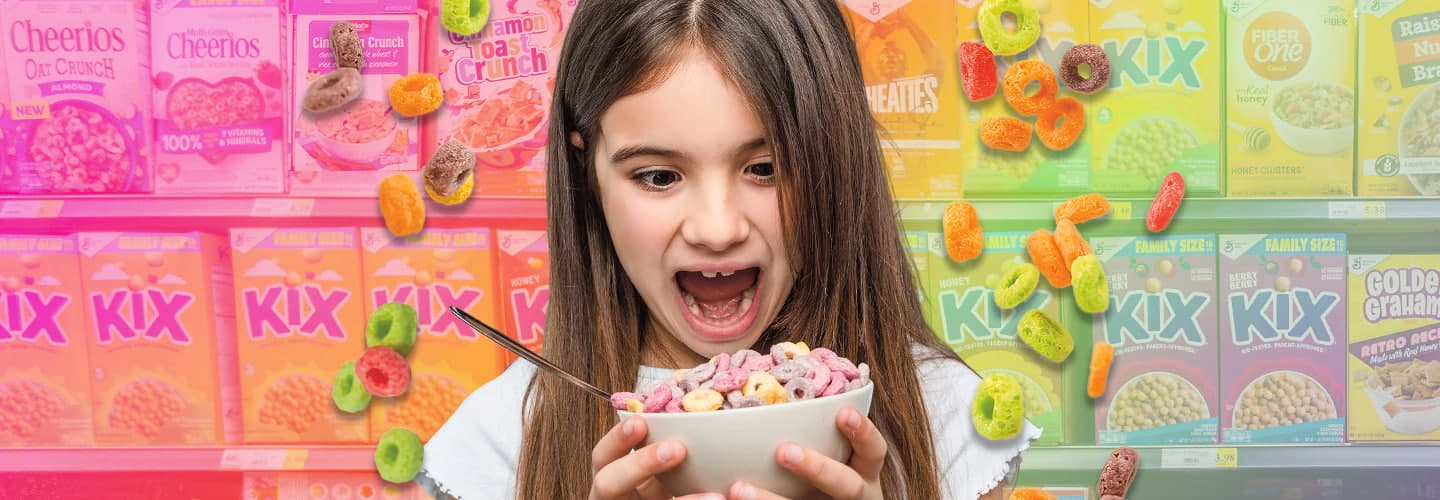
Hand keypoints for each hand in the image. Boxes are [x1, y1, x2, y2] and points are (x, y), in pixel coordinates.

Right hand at [590, 416, 722, 499]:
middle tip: (678, 448)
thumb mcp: (669, 475)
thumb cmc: (677, 488)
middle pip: (608, 482)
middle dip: (639, 464)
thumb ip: (675, 450)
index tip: (641, 421)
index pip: (603, 456)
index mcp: (617, 482)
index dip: (617, 439)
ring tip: (716, 497)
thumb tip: (715, 415)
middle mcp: (617, 499)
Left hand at [727, 407, 885, 499]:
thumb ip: (813, 431)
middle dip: (817, 468)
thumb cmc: (821, 483)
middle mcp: (854, 498)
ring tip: (737, 489)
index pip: (873, 452)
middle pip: (845, 487)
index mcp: (862, 475)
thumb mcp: (834, 458)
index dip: (862, 432)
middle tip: (783, 451)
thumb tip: (772, 374)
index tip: (843, 411)